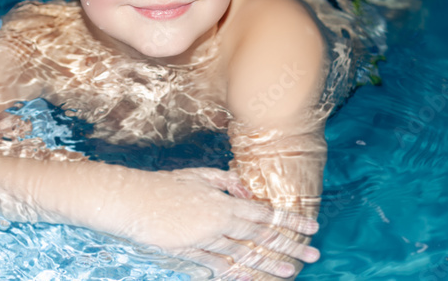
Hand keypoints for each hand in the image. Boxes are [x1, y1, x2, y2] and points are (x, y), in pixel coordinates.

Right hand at [117, 167, 319, 278]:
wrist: (134, 200)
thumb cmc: (165, 185)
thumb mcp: (199, 176)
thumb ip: (226, 182)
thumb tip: (247, 190)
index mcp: (225, 201)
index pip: (266, 213)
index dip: (290, 220)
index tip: (311, 227)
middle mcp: (221, 221)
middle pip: (262, 236)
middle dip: (290, 245)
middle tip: (314, 254)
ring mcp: (207, 240)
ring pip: (245, 253)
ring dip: (270, 263)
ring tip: (290, 271)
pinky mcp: (191, 253)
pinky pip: (219, 265)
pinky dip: (237, 272)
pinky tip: (252, 276)